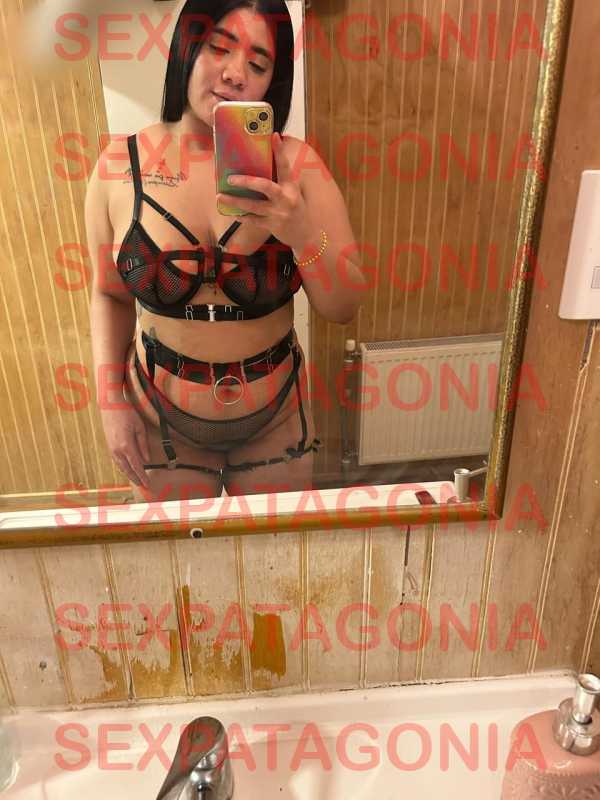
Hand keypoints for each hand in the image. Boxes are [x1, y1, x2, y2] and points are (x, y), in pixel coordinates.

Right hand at [100, 403, 150, 489]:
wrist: (110, 405)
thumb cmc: (127, 413)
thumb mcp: (139, 427)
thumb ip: (143, 445)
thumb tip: (147, 460)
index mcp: (126, 445)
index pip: (136, 466)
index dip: (142, 476)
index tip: (148, 484)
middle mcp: (117, 450)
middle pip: (127, 470)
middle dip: (136, 479)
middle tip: (143, 486)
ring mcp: (111, 449)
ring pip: (120, 467)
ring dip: (129, 475)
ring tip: (137, 480)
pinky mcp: (109, 446)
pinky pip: (116, 461)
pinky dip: (123, 468)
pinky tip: (127, 470)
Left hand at [217, 133, 312, 250]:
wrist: (305, 235)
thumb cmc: (296, 209)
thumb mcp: (293, 193)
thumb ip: (280, 181)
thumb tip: (260, 167)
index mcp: (291, 187)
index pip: (285, 166)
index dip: (280, 151)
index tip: (274, 136)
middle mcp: (285, 199)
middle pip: (264, 186)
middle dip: (246, 181)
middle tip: (230, 178)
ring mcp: (278, 213)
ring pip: (253, 206)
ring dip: (235, 201)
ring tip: (220, 196)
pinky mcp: (272, 225)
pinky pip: (253, 220)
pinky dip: (242, 217)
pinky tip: (232, 213)